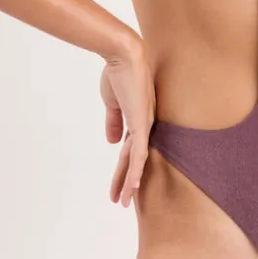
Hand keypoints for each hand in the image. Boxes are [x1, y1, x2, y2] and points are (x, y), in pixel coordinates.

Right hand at [99, 37, 155, 208]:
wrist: (123, 56)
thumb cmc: (118, 74)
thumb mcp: (112, 103)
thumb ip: (114, 122)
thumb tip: (112, 142)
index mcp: (137, 121)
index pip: (129, 151)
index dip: (123, 169)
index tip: (117, 184)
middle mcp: (145, 126)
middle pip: (133, 161)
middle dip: (125, 182)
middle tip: (120, 202)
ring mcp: (145, 125)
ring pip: (137, 162)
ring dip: (129, 183)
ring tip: (122, 202)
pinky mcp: (142, 123)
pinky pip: (140, 152)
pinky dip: (137, 170)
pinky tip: (133, 185)